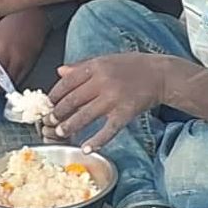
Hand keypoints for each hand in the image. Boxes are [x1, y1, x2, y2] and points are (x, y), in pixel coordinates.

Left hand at [0, 8, 48, 92]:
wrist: (33, 16)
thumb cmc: (11, 22)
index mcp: (3, 54)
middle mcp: (15, 62)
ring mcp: (25, 65)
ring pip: (9, 85)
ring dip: (1, 82)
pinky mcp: (31, 64)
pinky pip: (19, 78)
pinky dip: (11, 77)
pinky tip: (7, 67)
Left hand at [48, 52, 165, 150]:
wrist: (159, 74)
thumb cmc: (132, 66)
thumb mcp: (105, 59)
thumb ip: (82, 65)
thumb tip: (60, 71)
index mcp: (96, 66)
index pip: (68, 82)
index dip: (54, 95)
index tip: (47, 104)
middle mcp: (103, 81)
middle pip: (73, 100)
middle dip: (58, 113)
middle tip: (49, 122)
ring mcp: (113, 98)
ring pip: (85, 116)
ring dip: (70, 127)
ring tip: (60, 133)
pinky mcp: (125, 113)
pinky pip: (107, 130)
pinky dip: (96, 141)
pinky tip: (86, 148)